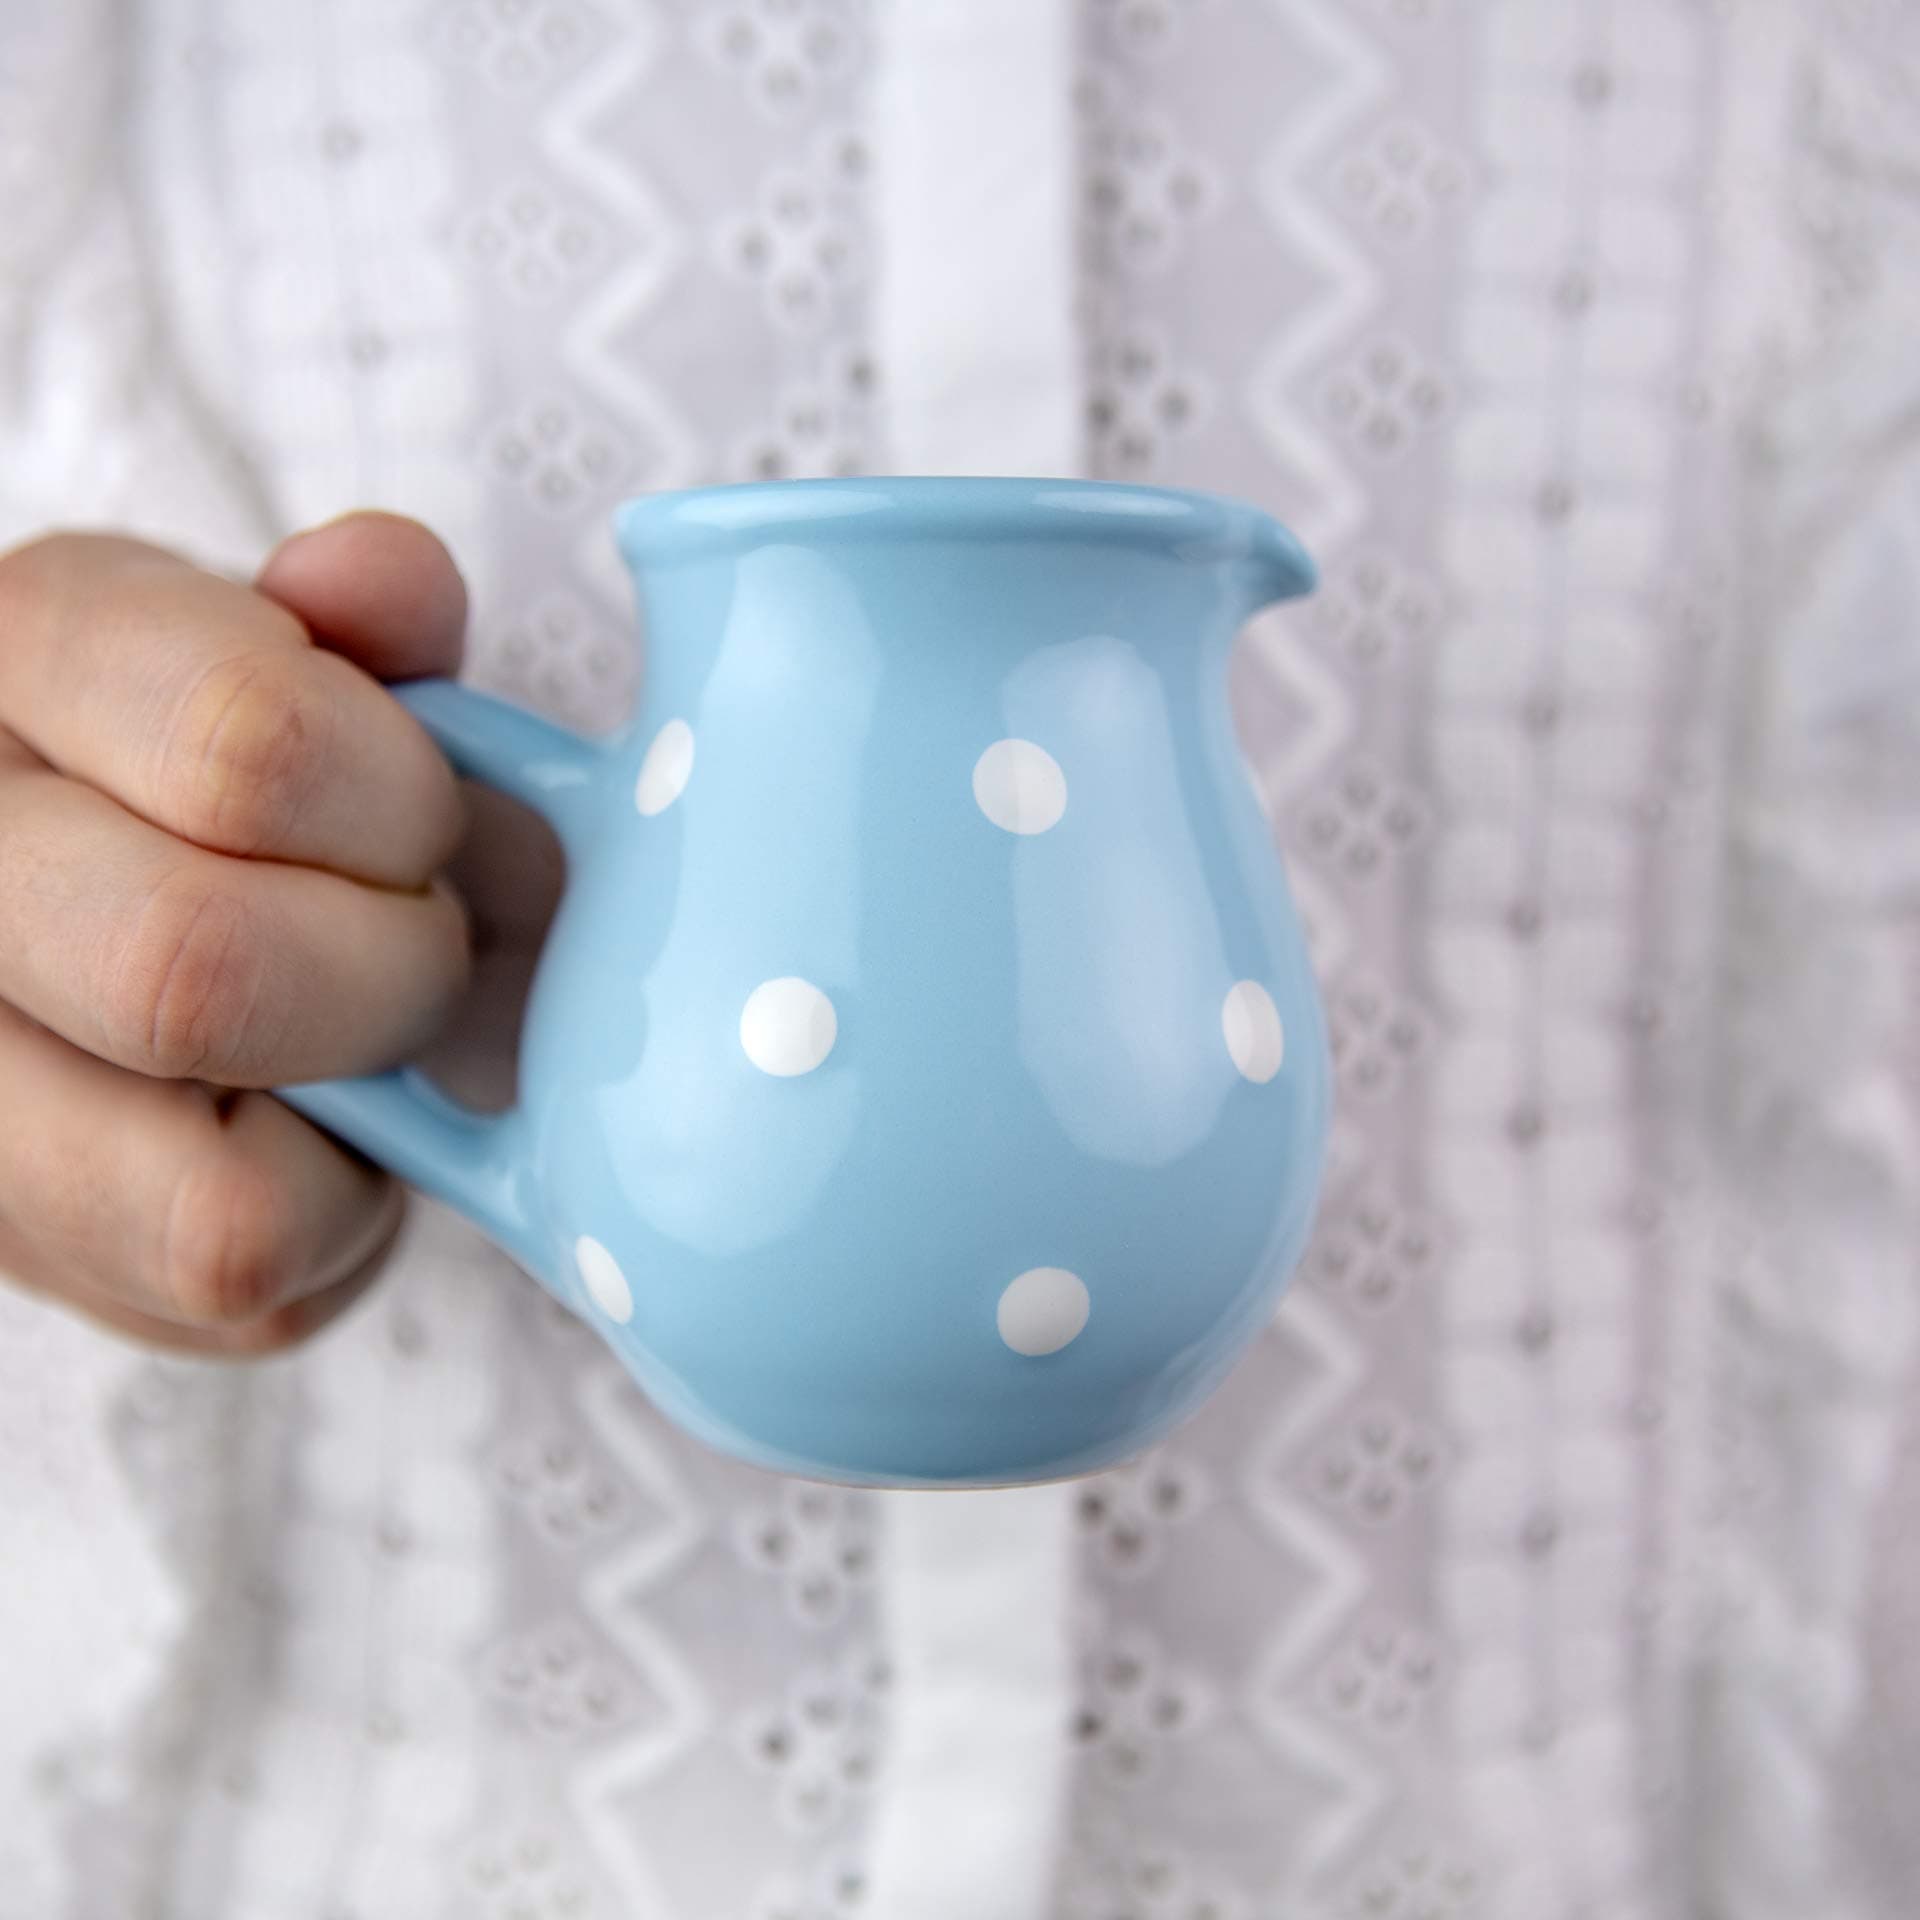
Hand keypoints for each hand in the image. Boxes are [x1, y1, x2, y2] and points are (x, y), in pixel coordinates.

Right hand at [0, 512, 491, 1353]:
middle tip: (415, 935)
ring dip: (359, 1113)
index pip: (249, 744)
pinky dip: (336, 1214)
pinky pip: (241, 1282)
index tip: (420, 816)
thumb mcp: (299, 654)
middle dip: (395, 970)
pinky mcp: (25, 1250)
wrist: (129, 901)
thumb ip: (363, 622)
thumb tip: (378, 585)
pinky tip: (305, 1122)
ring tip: (353, 1034)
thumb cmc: (257, 776)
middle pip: (200, 972)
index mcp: (20, 660)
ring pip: (212, 1204)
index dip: (404, 803)